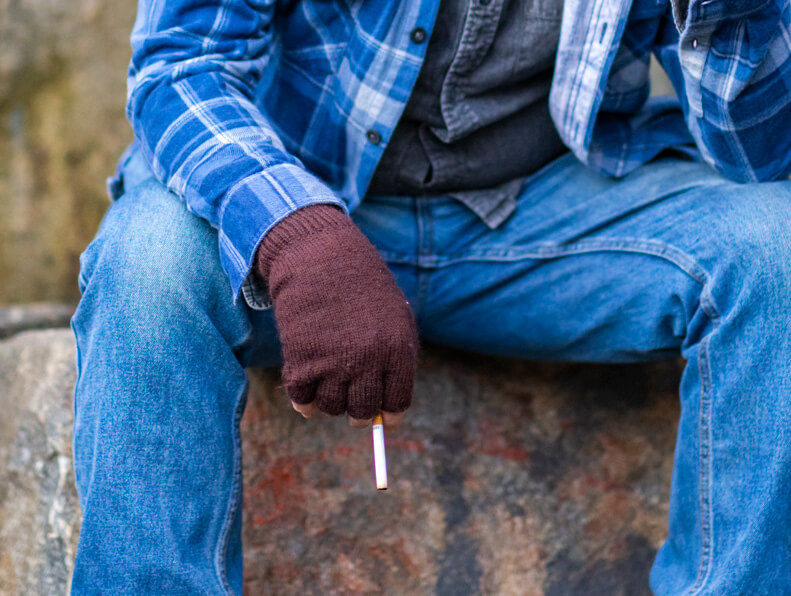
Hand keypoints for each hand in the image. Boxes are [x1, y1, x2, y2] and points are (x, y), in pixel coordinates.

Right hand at [256, 204, 418, 428]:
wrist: (320, 257)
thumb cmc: (361, 287)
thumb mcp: (394, 318)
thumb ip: (395, 359)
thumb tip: (386, 407)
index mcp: (397, 351)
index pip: (396, 403)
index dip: (388, 415)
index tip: (383, 418)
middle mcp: (367, 362)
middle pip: (362, 411)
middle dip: (358, 414)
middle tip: (353, 409)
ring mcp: (333, 363)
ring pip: (331, 408)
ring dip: (330, 404)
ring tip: (329, 387)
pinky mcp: (301, 360)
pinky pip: (302, 400)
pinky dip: (303, 403)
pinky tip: (306, 395)